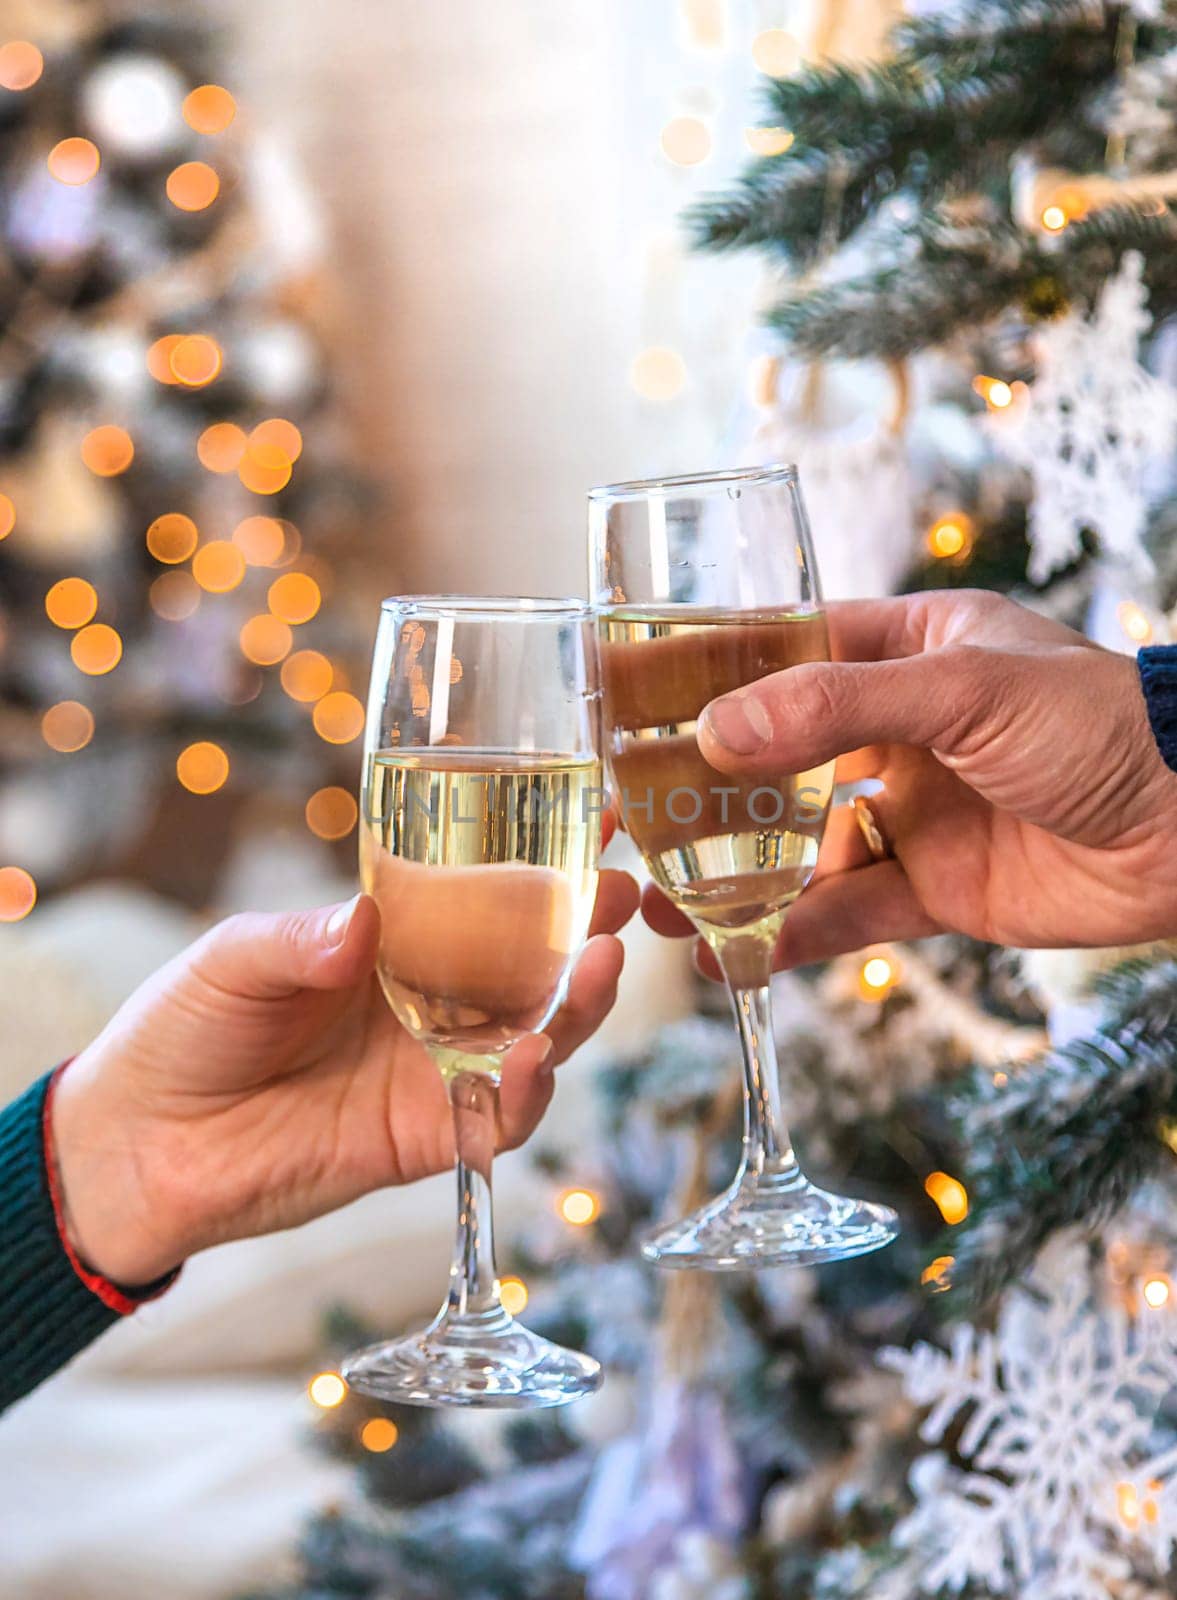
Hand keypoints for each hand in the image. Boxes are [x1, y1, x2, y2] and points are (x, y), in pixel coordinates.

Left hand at [51, 840, 638, 1285]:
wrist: (143, 1144)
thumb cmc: (183, 1029)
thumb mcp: (232, 959)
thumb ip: (299, 939)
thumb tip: (365, 922)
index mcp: (392, 940)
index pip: (482, 892)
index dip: (539, 858)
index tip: (594, 816)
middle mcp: (429, 999)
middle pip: (531, 962)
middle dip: (585, 926)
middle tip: (623, 890)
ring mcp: (433, 1068)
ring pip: (534, 1034)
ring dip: (578, 1003)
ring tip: (603, 961)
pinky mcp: (426, 1135)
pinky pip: (497, 1115)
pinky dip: (528, 1090)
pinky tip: (541, 1054)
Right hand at [642, 590, 1176, 969]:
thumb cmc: (1097, 724)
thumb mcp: (964, 689)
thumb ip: (839, 706)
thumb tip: (720, 730)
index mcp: (907, 649)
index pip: (783, 654)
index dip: (705, 677)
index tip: (627, 700)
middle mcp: (900, 729)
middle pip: (776, 758)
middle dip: (700, 791)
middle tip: (624, 816)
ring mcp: (913, 811)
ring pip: (798, 844)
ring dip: (729, 874)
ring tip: (654, 902)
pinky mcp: (934, 888)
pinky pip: (845, 911)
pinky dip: (788, 934)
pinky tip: (728, 954)